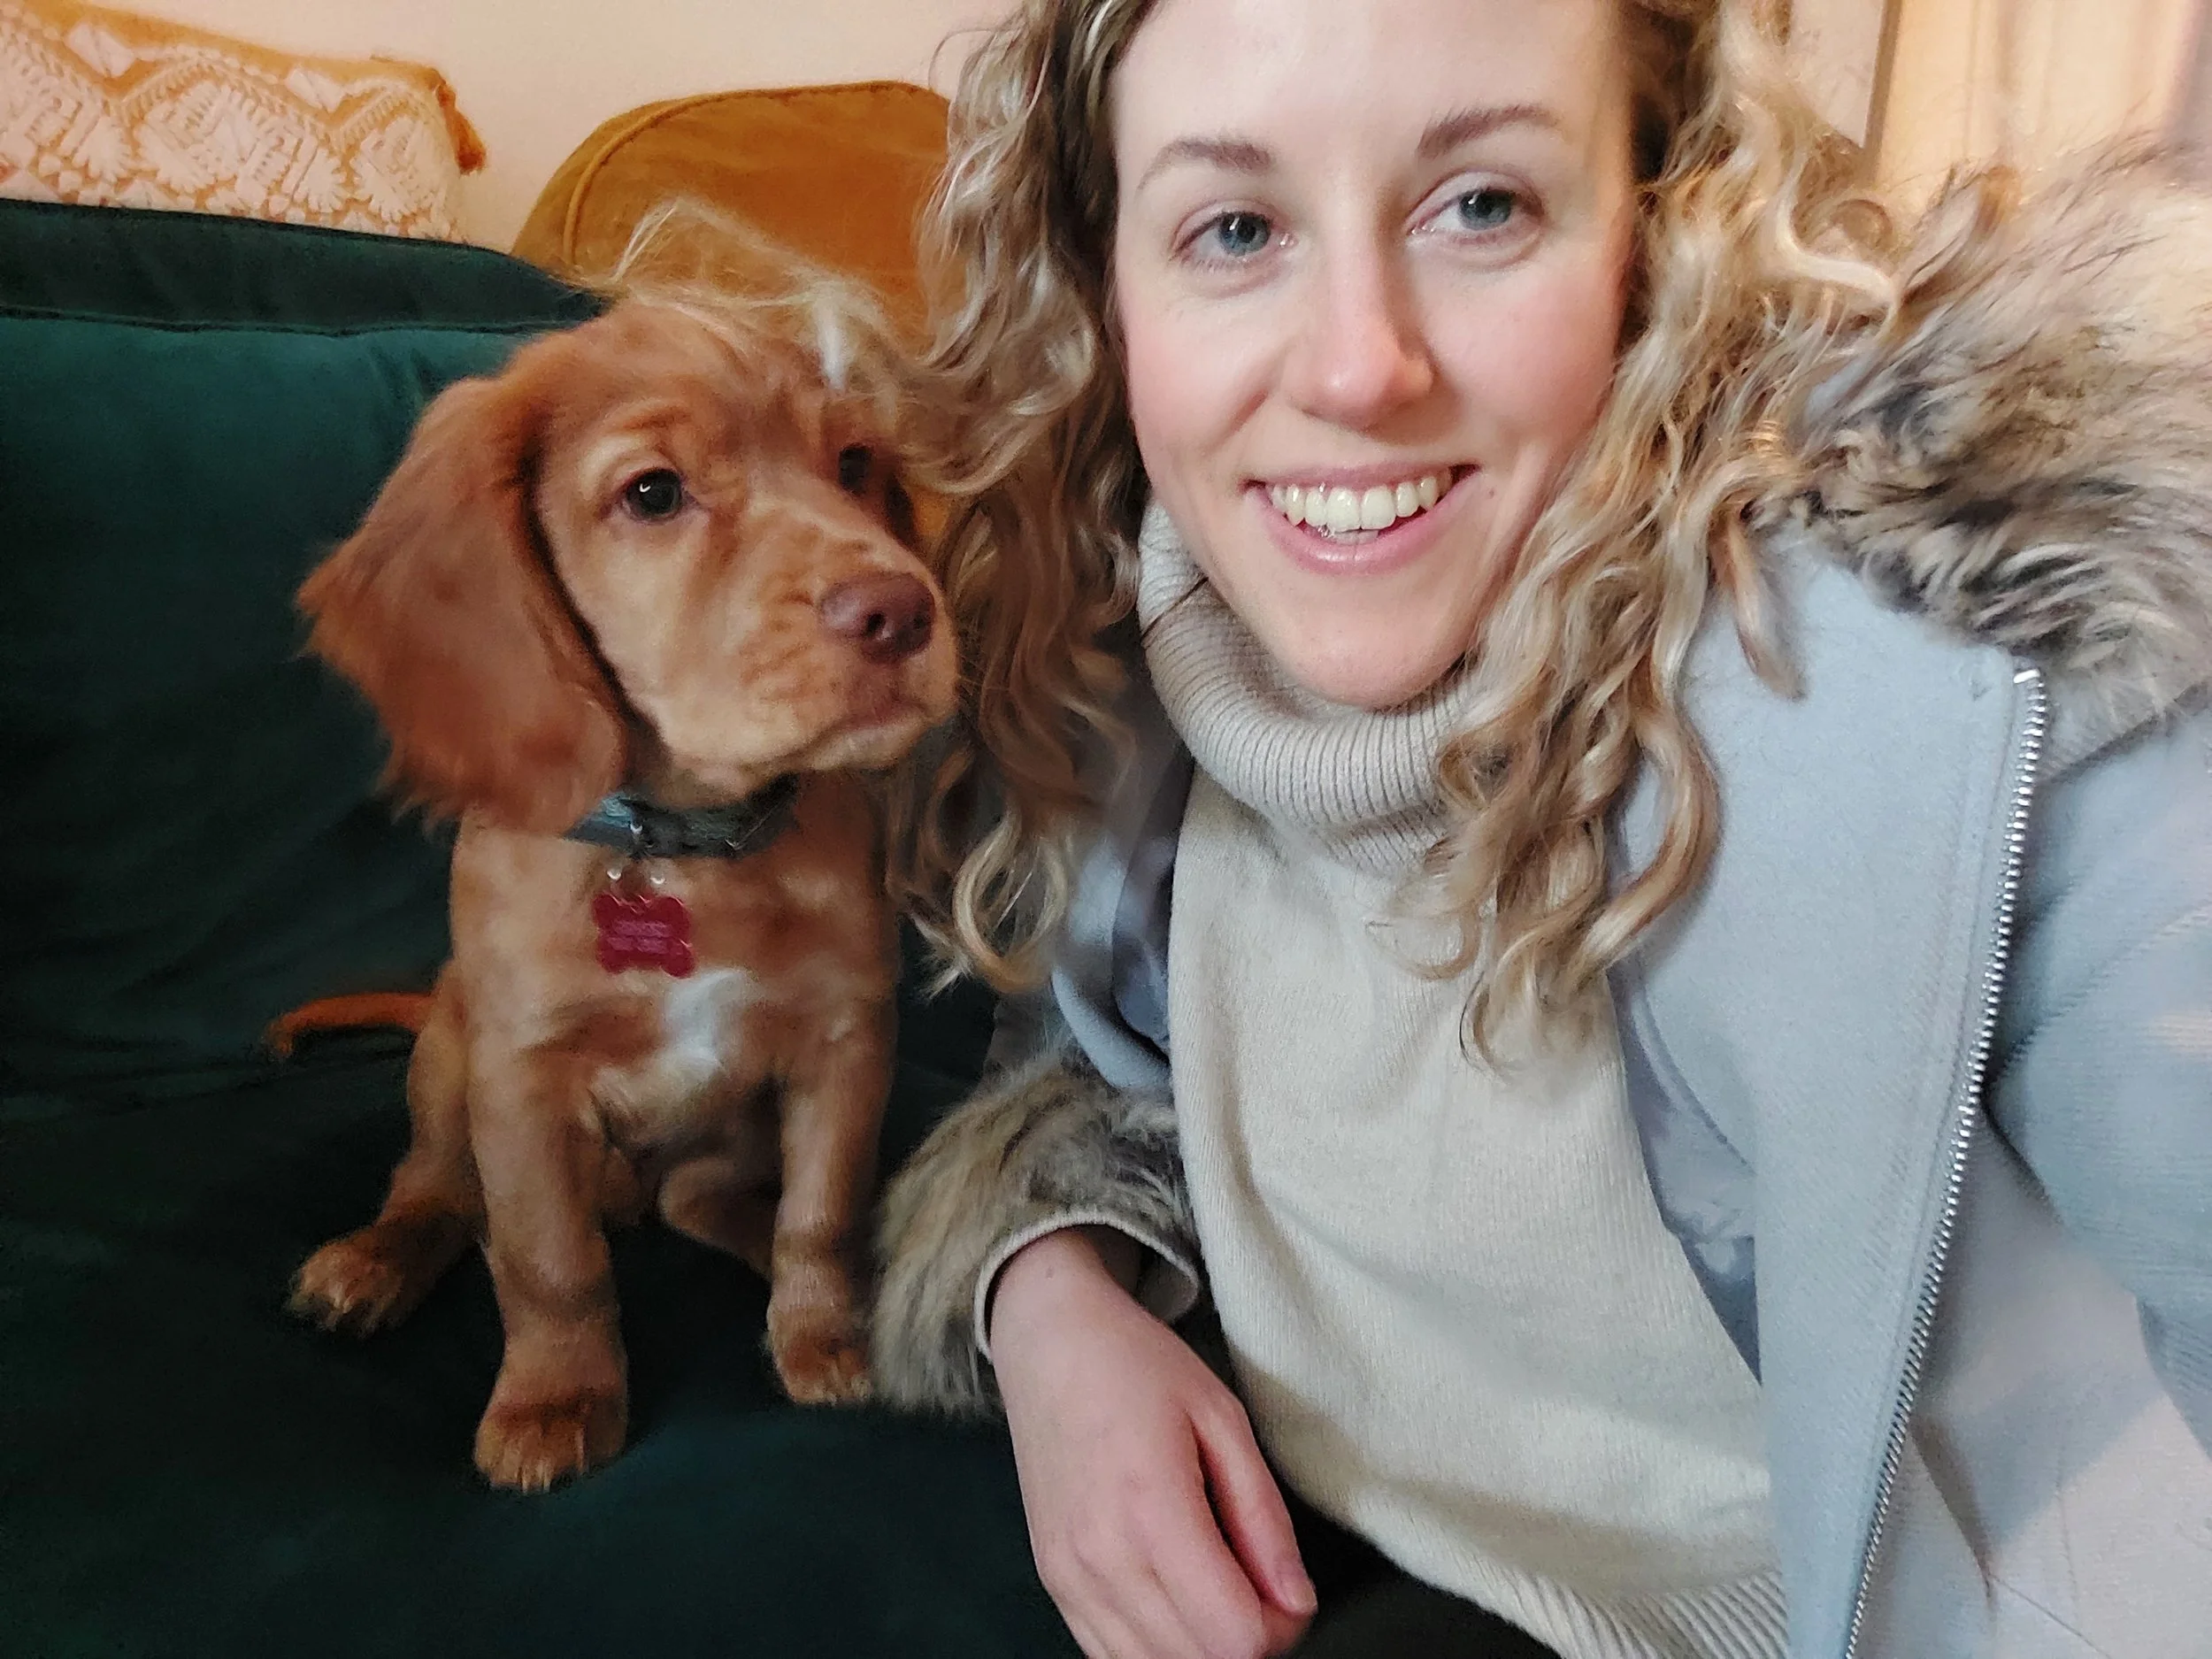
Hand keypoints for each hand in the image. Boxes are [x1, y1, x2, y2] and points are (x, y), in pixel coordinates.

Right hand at [990, 1228, 1316, 1658]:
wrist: (1049, 1345)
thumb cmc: (1137, 1368)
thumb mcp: (1223, 1420)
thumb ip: (1264, 1519)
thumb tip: (1297, 1603)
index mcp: (1152, 1511)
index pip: (1235, 1639)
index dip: (1281, 1627)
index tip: (1286, 1585)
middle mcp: (1102, 1560)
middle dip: (1248, 1640)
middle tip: (1258, 1582)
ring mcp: (1069, 1579)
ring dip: (1201, 1647)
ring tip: (1216, 1584)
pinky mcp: (1053, 1585)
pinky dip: (1157, 1646)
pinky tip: (1174, 1596)